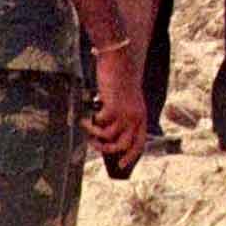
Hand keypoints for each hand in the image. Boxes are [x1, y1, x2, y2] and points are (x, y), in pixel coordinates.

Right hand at [84, 46, 146, 169]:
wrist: (119, 60)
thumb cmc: (119, 79)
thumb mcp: (123, 100)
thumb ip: (119, 116)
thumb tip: (105, 136)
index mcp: (141, 115)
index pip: (139, 142)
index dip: (131, 155)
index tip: (122, 165)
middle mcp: (136, 117)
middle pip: (123, 146)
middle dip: (106, 150)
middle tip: (94, 145)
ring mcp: (125, 114)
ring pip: (109, 140)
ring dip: (95, 137)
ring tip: (86, 128)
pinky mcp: (113, 109)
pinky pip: (98, 126)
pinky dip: (90, 123)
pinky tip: (84, 116)